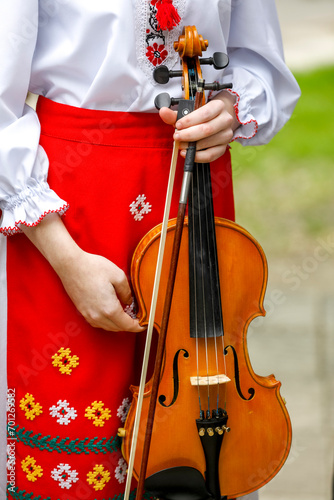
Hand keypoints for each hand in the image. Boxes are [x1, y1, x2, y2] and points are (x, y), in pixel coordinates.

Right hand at [21, 214, 143, 331]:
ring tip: (126, 316)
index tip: (143, 324)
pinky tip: (110, 314)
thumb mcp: (118, 276)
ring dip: (118, 324)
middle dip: (129, 326)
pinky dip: (107, 322)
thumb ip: (127, 292)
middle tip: (137, 319)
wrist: (70, 265)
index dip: (137, 326)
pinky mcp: (82, 311)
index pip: (127, 325)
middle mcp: (98, 316)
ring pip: (107, 327)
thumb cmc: (94, 268)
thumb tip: (129, 302)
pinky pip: (98, 323)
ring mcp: (88, 315)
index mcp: (109, 308)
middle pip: (117, 328)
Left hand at [159, 91, 238, 162]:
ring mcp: (226, 135)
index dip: (190, 120)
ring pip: (208, 142)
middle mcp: (226, 120)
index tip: (178, 125)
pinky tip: (187, 153)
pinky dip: (197, 156)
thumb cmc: (201, 116)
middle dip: (188, 135)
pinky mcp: (223, 148)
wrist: (216, 120)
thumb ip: (175, 114)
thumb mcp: (188, 112)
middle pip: (207, 129)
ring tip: (180, 145)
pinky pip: (210, 155)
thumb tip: (163, 112)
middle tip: (177, 137)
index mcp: (218, 106)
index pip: (205, 114)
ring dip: (191, 146)